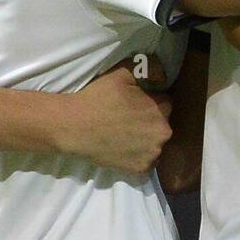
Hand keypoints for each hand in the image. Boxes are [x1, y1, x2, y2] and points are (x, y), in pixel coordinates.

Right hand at [52, 64, 172, 172]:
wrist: (74, 127)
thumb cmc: (99, 98)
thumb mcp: (124, 73)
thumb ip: (149, 69)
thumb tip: (163, 73)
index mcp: (161, 109)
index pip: (165, 102)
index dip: (151, 100)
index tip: (136, 102)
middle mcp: (162, 133)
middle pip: (162, 123)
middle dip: (151, 120)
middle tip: (130, 118)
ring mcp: (152, 154)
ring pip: (156, 142)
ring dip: (147, 138)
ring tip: (126, 133)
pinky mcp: (140, 169)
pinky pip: (148, 159)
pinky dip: (140, 154)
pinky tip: (125, 146)